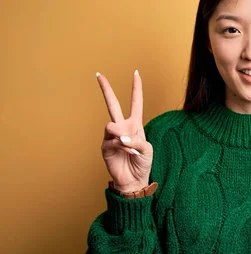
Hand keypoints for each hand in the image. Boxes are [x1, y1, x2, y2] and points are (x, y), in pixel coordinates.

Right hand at [97, 70, 152, 191]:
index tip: (136, 73)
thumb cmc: (143, 163)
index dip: (136, 88)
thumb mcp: (147, 149)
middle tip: (99, 75)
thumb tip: (121, 137)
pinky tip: (126, 152)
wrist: (134, 180)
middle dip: (106, 90)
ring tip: (129, 147)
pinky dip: (121, 146)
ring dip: (122, 136)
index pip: (136, 103)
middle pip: (113, 104)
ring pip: (111, 124)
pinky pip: (111, 140)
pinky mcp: (105, 146)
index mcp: (135, 125)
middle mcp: (122, 127)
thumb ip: (137, 140)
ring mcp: (112, 136)